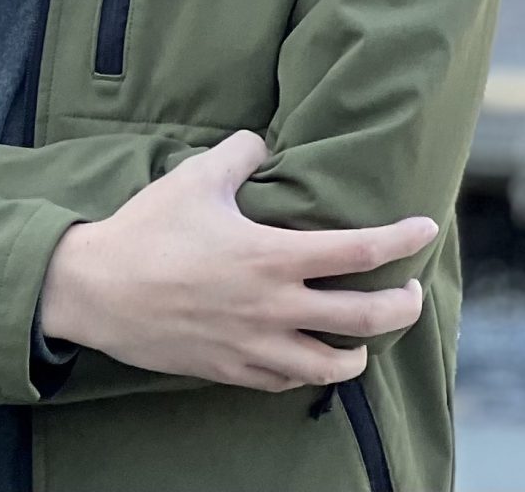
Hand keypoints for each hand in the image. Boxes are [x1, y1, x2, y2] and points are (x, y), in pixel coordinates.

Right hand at [37, 129, 434, 392]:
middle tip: (411, 293)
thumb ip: (240, 154)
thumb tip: (264, 142)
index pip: (358, 250)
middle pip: (364, 318)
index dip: (401, 239)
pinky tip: (310, 357)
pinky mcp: (233, 370)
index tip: (426, 227)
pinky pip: (288, 381)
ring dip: (359, 351)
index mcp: (272, 256)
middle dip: (400, 306)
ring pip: (333, 366)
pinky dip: (309, 371)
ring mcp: (256, 346)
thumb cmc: (148, 230)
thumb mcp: (196, 176)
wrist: (99, 291)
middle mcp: (275, 307)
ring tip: (366, 338)